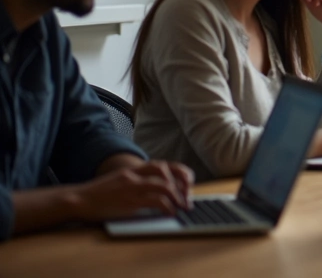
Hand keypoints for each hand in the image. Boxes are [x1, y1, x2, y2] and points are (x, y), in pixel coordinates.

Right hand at [71, 161, 193, 221]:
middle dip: (181, 182)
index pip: (162, 164)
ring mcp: (132, 187)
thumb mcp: (119, 181)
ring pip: (164, 186)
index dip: (179, 171)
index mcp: (133, 170)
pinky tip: (170, 213)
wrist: (78, 199)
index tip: (188, 182)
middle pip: (166, 170)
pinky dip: (167, 207)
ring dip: (177, 196)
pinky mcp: (129, 201)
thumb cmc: (99, 194)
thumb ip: (136, 182)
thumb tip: (156, 190)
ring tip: (183, 206)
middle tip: (188, 196)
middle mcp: (134, 175)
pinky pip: (155, 201)